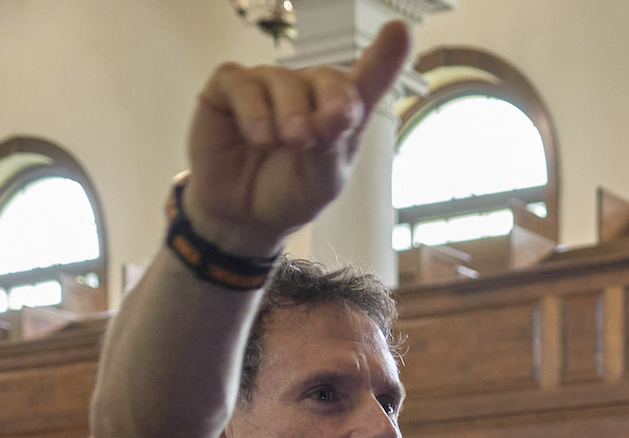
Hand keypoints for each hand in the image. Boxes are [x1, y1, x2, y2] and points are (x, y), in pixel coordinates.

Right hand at [186, 22, 412, 256]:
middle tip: (322, 136)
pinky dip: (253, 109)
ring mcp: (267, 83)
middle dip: (329, 104)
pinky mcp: (228, 87)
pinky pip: (240, 83)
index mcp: (339, 110)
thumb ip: (333, 149)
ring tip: (290, 142)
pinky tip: (259, 136)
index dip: (385, 55)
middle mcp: (306, 88)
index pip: (367, 79)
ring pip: (282, 80)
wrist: (245, 215)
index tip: (400, 31)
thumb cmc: (290, 191)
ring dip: (290, 112)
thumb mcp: (322, 182)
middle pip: (326, 78)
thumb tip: (339, 113)